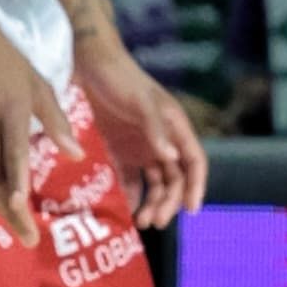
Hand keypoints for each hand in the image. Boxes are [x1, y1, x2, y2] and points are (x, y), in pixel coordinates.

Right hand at [0, 7, 77, 243]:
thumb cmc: (9, 64)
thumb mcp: (40, 87)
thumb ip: (57, 123)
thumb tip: (78, 156)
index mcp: (10, 112)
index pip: (13, 156)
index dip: (17, 185)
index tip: (24, 210)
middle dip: (12, 211)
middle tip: (29, 239)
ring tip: (15, 220)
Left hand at [78, 40, 209, 226]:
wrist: (90, 64)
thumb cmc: (122, 80)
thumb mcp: (141, 102)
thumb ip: (156, 129)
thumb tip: (171, 156)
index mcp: (175, 127)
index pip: (194, 161)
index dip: (196, 185)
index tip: (191, 210)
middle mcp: (163, 140)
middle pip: (175, 178)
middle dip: (169, 202)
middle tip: (156, 221)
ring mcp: (142, 146)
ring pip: (155, 183)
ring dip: (152, 203)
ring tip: (141, 222)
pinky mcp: (120, 150)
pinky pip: (130, 179)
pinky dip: (131, 196)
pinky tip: (127, 210)